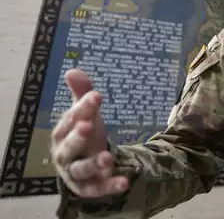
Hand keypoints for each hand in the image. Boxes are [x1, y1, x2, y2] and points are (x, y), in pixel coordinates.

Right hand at [50, 69, 128, 197]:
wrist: (87, 166)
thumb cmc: (84, 135)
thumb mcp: (86, 113)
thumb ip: (81, 93)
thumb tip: (72, 70)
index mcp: (63, 133)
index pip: (70, 119)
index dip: (82, 108)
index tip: (97, 96)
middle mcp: (65, 154)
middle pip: (68, 147)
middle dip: (77, 137)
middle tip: (88, 125)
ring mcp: (77, 173)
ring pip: (81, 169)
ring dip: (93, 163)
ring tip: (107, 157)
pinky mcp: (90, 188)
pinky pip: (99, 189)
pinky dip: (110, 186)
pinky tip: (125, 182)